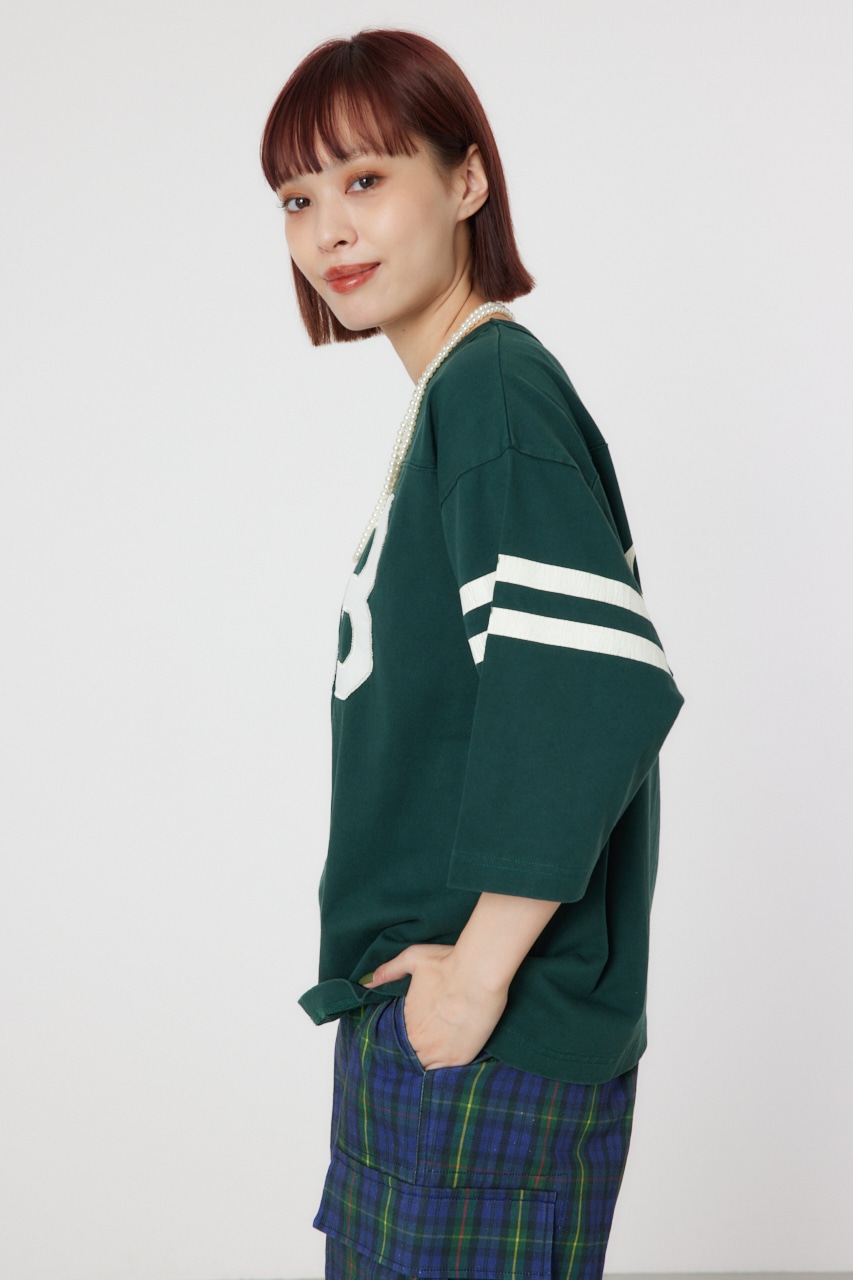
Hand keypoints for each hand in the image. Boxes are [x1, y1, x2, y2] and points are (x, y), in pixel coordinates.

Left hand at [362, 943, 507, 1069]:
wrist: (479, 973)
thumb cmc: (448, 963)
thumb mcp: (413, 958)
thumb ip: (389, 971)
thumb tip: (366, 982)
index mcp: (404, 1018)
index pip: (394, 1037)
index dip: (399, 1037)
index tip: (408, 1034)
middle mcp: (416, 1040)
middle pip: (407, 1055)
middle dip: (411, 1052)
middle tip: (420, 1047)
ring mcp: (437, 1052)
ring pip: (423, 1068)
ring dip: (425, 1064)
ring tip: (429, 1062)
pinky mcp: (457, 1059)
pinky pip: (442, 1075)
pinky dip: (441, 1074)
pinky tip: (442, 1072)